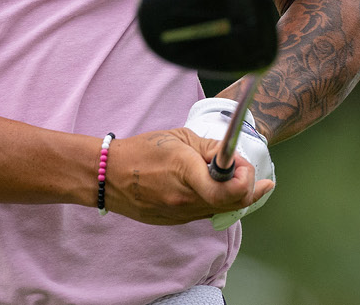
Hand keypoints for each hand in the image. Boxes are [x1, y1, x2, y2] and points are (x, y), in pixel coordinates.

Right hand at [102, 128, 273, 225]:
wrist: (107, 175)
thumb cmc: (139, 152)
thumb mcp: (177, 138)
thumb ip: (210, 149)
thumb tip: (232, 160)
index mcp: (187, 172)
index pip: (233, 190)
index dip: (248, 179)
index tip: (242, 166)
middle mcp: (186, 199)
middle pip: (235, 204)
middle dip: (249, 188)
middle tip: (252, 176)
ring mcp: (180, 214)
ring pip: (222, 211)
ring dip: (232, 196)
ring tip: (231, 180)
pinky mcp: (175, 221)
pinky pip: (205, 214)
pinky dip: (214, 202)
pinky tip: (210, 190)